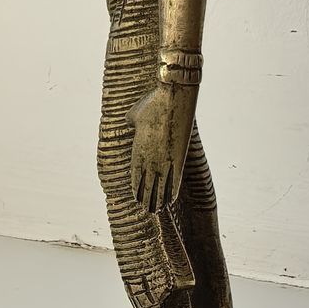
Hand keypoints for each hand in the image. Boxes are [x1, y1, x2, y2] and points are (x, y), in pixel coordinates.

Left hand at [128, 82, 197, 212]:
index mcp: (137, 149)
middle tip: (147, 211)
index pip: (134, 176)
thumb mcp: (134, 114)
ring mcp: (163, 159)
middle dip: (146, 199)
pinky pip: (174, 180)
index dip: (136, 189)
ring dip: (157, 201)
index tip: (137, 199)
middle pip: (146, 186)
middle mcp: (149, 158)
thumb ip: (132, 122)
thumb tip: (130, 123)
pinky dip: (172, 192)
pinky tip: (170, 201)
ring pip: (159, 187)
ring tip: (156, 211)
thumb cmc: (151, 102)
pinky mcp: (178, 157)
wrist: (171, 96)